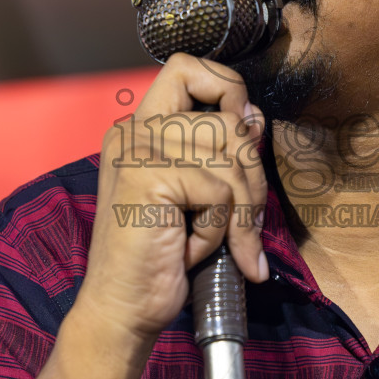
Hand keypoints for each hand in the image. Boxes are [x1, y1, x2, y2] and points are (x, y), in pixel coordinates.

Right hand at [75, 54, 269, 345]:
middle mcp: (134, 130)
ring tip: (209, 240)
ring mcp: (138, 150)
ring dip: (236, 213)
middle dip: (251, 178)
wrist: (124, 310)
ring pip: (232, 159)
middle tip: (240, 224)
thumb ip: (221, 152)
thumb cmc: (163, 257)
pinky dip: (217, 232)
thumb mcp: (200, 195)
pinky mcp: (146, 176)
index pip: (190, 68)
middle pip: (230, 121)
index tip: (240, 133)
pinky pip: (219, 194)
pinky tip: (189, 250)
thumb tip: (255, 116)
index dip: (227, 89)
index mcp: (142, 128)